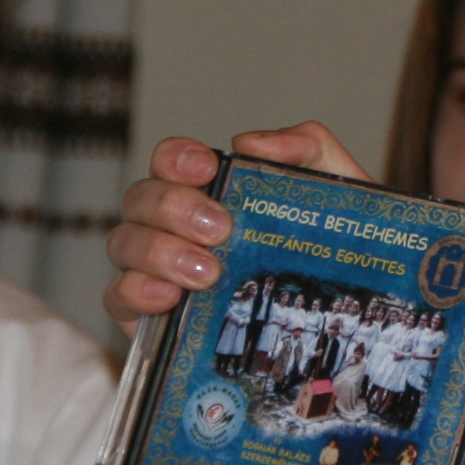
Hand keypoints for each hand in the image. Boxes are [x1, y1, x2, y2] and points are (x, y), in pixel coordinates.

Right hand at [102, 122, 370, 326]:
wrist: (347, 322)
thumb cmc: (329, 255)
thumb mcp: (337, 195)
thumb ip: (308, 149)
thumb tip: (251, 142)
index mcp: (211, 192)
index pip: (171, 160)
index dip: (177, 157)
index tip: (207, 168)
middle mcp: (173, 226)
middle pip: (140, 197)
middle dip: (173, 206)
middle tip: (220, 229)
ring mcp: (155, 269)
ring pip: (123, 243)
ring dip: (160, 251)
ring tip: (208, 273)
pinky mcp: (148, 317)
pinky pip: (118, 295)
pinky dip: (138, 291)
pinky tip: (171, 297)